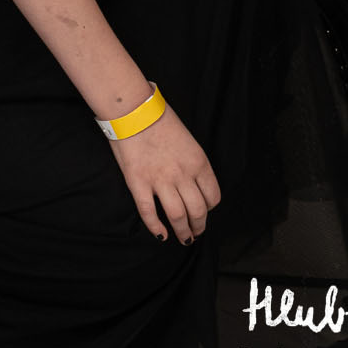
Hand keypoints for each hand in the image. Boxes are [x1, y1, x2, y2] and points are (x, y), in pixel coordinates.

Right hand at [113, 106, 220, 244]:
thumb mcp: (188, 139)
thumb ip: (192, 163)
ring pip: (178, 217)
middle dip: (199, 226)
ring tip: (183, 237)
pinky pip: (149, 214)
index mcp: (198, 162)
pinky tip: (161, 235)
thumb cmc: (160, 118)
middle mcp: (183, 174)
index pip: (213, 196)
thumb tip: (193, 183)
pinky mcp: (139, 184)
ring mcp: (160, 181)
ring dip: (183, 232)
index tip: (205, 210)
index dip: (210, 208)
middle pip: (198, 211)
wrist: (133, 109)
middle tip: (195, 231)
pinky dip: (156, 228)